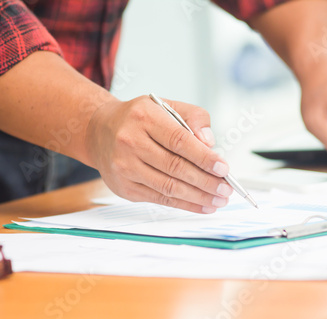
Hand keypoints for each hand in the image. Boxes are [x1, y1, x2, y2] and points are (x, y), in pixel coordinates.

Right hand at [85, 95, 232, 213]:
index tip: (224, 168)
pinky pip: (160, 199)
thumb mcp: (166, 105)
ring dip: (198, 197)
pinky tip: (202, 205)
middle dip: (206, 181)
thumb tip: (209, 143)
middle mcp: (130, 142)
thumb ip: (194, 117)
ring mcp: (125, 167)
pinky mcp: (124, 187)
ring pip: (168, 187)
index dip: (204, 157)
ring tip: (219, 199)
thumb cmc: (140, 119)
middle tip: (226, 188)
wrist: (100, 132)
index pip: (179, 140)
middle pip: (175, 167)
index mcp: (144, 117)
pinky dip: (184, 204)